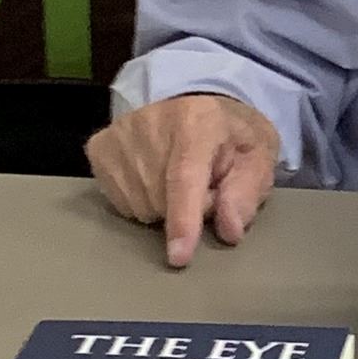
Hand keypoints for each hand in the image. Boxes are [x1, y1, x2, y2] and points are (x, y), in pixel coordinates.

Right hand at [86, 94, 279, 267]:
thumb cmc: (230, 135)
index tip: (178, 257)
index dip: (183, 220)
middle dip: (189, 209)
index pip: (184, 177)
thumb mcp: (257, 157)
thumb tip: (229, 230)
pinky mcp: (99, 147)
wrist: (197, 102)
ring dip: (165, 206)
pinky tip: (155, 177)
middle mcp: (150, 121)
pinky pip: (120, 202)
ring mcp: (119, 134)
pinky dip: (142, 200)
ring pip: (140, 206)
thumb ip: (246, 192)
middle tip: (206, 186)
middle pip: (162, 200)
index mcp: (198, 119)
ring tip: (180, 179)